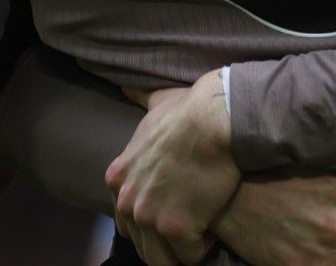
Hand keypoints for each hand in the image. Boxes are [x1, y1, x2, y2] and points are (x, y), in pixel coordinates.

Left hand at [106, 69, 235, 265]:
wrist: (215, 119)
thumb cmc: (191, 111)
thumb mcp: (156, 104)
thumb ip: (139, 100)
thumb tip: (126, 87)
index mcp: (118, 178)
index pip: (126, 221)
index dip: (153, 220)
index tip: (177, 210)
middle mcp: (127, 201)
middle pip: (142, 245)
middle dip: (167, 240)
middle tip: (193, 226)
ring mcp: (149, 217)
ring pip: (163, 259)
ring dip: (184, 250)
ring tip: (204, 230)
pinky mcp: (176, 228)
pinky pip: (192, 255)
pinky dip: (206, 245)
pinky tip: (216, 224)